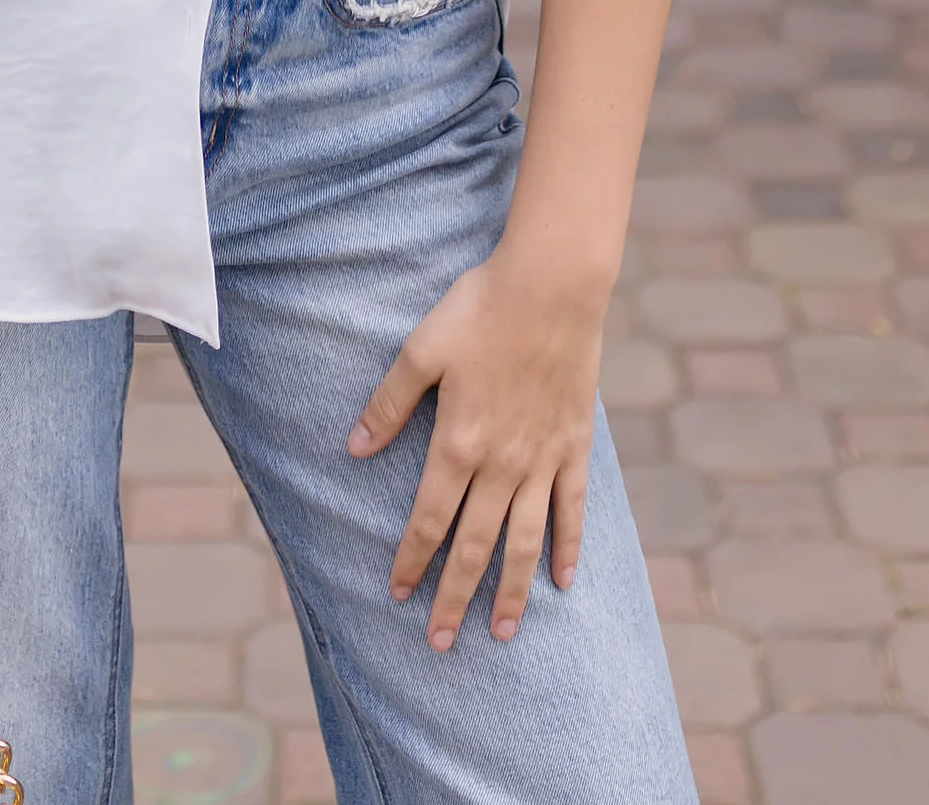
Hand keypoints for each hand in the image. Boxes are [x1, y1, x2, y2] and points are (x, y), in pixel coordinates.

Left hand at [347, 250, 604, 648]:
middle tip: (440, 643)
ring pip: (524, 542)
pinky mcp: (574, 447)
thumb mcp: (420, 348)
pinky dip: (568, 548)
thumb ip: (388, 403)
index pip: (428, 520)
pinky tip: (563, 581)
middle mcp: (502, 464)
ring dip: (510, 592)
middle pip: (475, 546)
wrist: (552, 285)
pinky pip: (572, 510)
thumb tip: (353, 448)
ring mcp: (542, 459)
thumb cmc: (480, 309)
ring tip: (500, 633)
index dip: (411, 561)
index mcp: (458, 443)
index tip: (398, 595)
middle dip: (453, 597)